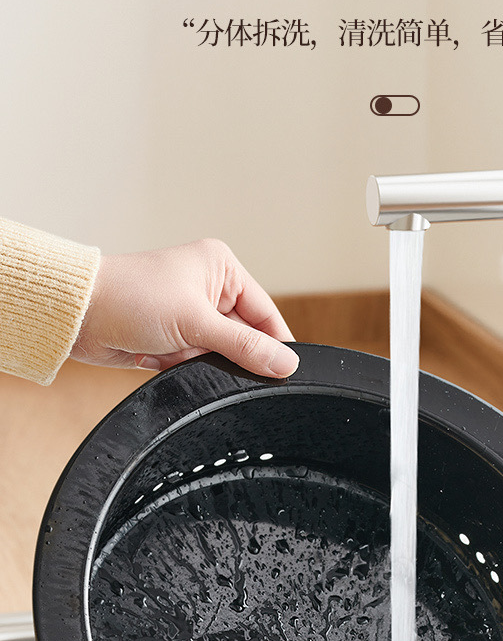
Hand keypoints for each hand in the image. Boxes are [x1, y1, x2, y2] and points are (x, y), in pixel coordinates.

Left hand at [72, 238, 298, 378]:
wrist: (78, 315)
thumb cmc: (129, 297)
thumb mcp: (196, 321)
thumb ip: (245, 346)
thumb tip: (286, 364)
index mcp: (221, 268)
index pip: (265, 312)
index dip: (274, 344)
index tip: (284, 372)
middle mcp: (208, 288)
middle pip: (242, 337)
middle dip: (220, 352)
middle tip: (201, 352)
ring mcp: (189, 314)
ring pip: (216, 355)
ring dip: (194, 359)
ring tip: (169, 347)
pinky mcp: (171, 338)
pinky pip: (192, 364)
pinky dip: (177, 365)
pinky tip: (156, 354)